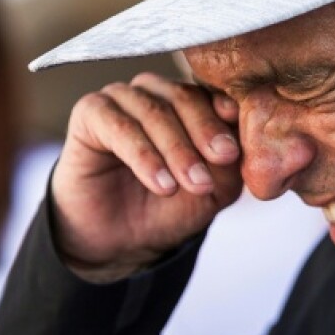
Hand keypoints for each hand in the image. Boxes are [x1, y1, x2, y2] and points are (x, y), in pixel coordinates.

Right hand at [50, 73, 242, 281]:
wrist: (121, 243)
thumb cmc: (169, 208)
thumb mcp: (214, 189)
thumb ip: (231, 161)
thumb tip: (245, 136)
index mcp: (187, 99)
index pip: (211, 93)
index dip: (225, 117)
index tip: (238, 147)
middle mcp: (154, 91)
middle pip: (183, 97)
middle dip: (204, 132)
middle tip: (222, 161)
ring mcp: (120, 98)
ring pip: (153, 111)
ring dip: (177, 148)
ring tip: (193, 184)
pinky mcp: (90, 113)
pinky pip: (118, 126)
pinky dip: (144, 155)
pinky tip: (162, 184)